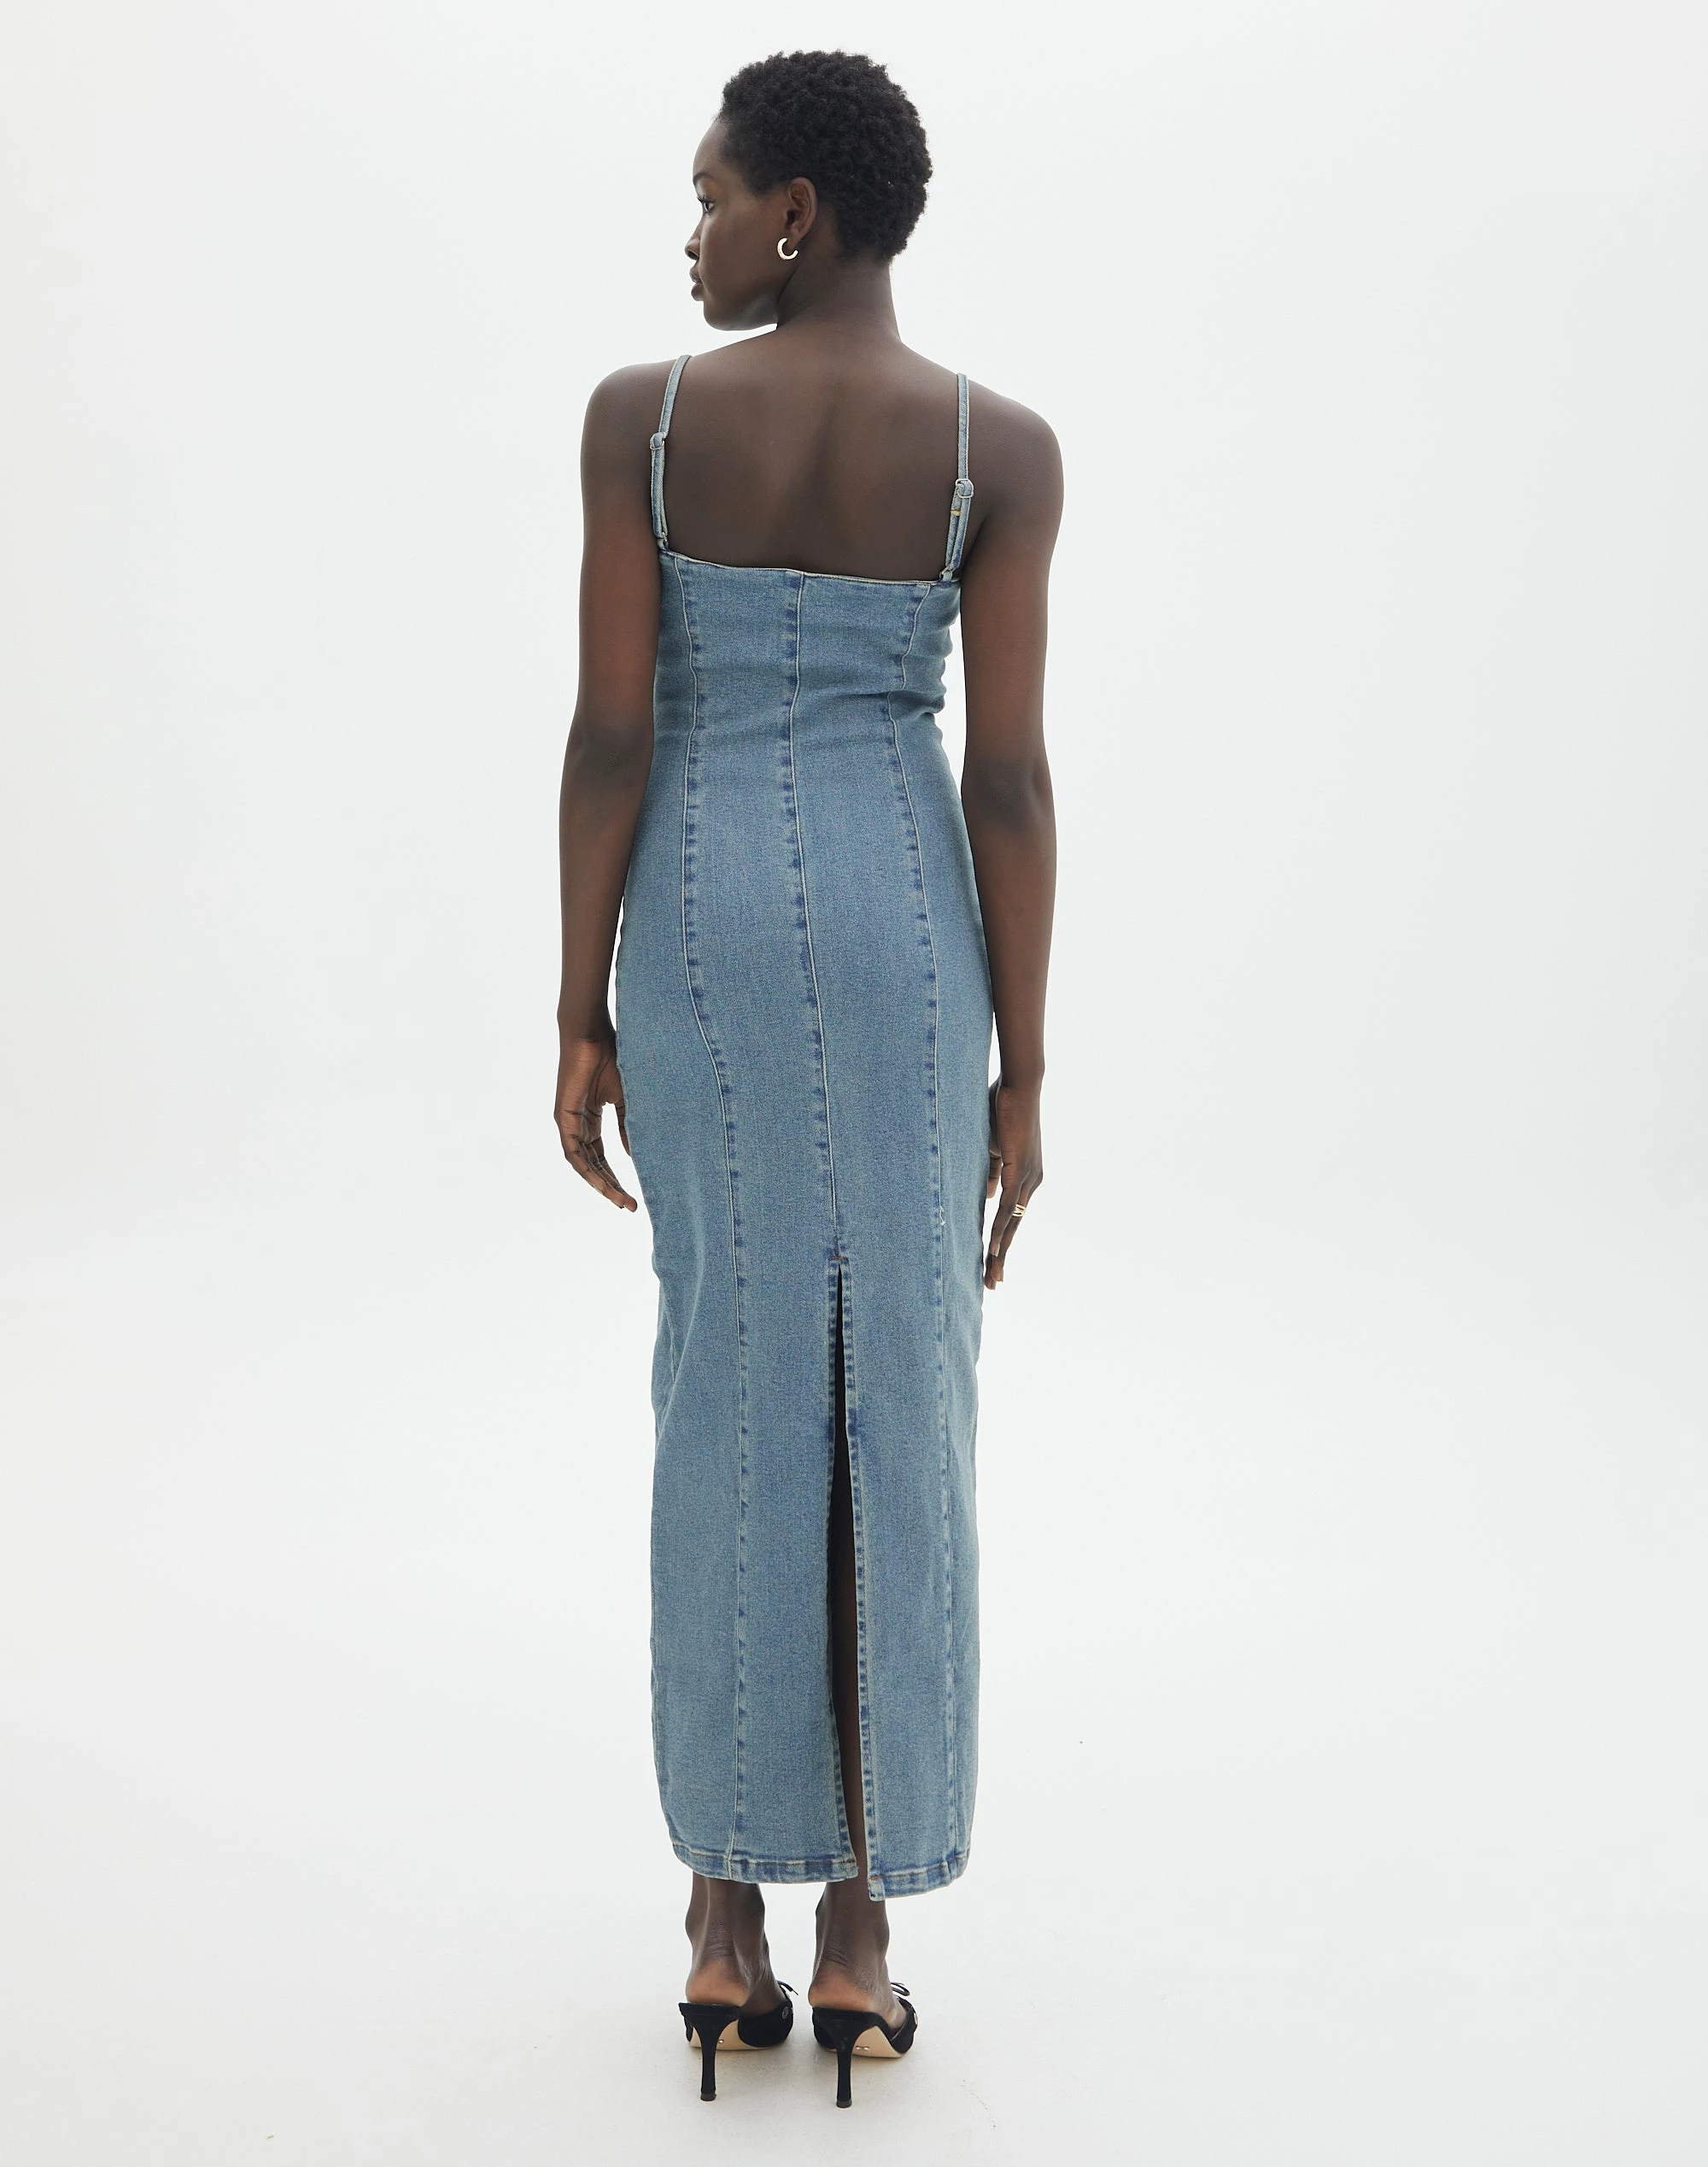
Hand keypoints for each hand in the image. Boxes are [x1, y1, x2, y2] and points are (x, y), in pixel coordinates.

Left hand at [554, 1032, 637, 1210]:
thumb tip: (633, 1155)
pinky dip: (587, 1169)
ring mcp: (568, 1122)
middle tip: (630, 1206)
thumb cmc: (611, 1058)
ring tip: (620, 1200)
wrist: (591, 1035)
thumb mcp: (626, 1099)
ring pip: (582, 1164)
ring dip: (601, 1184)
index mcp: (592, 1118)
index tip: (633, 1195)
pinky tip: (603, 1182)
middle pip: (593, 1165)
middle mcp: (577, 1124)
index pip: (602, 1156)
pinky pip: (573, 1152)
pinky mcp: (563, 1118)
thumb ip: (628, 1126)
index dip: (616, 1177)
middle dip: (611, 1186)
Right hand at [984, 1076, 1041, 1287]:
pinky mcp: (1021, 1170)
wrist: (1019, 1085)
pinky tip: (994, 1248)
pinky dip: (1001, 1229)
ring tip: (991, 1276)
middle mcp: (1031, 1182)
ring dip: (1000, 1251)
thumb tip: (988, 1194)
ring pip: (1012, 1223)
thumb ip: (992, 1171)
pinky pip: (1009, 1206)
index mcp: (1025, 1177)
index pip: (1012, 1217)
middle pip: (1014, 1228)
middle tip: (992, 1283)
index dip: (1002, 1241)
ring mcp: (1028, 1178)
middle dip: (1001, 1257)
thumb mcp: (993, 1148)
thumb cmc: (1004, 1109)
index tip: (992, 1262)